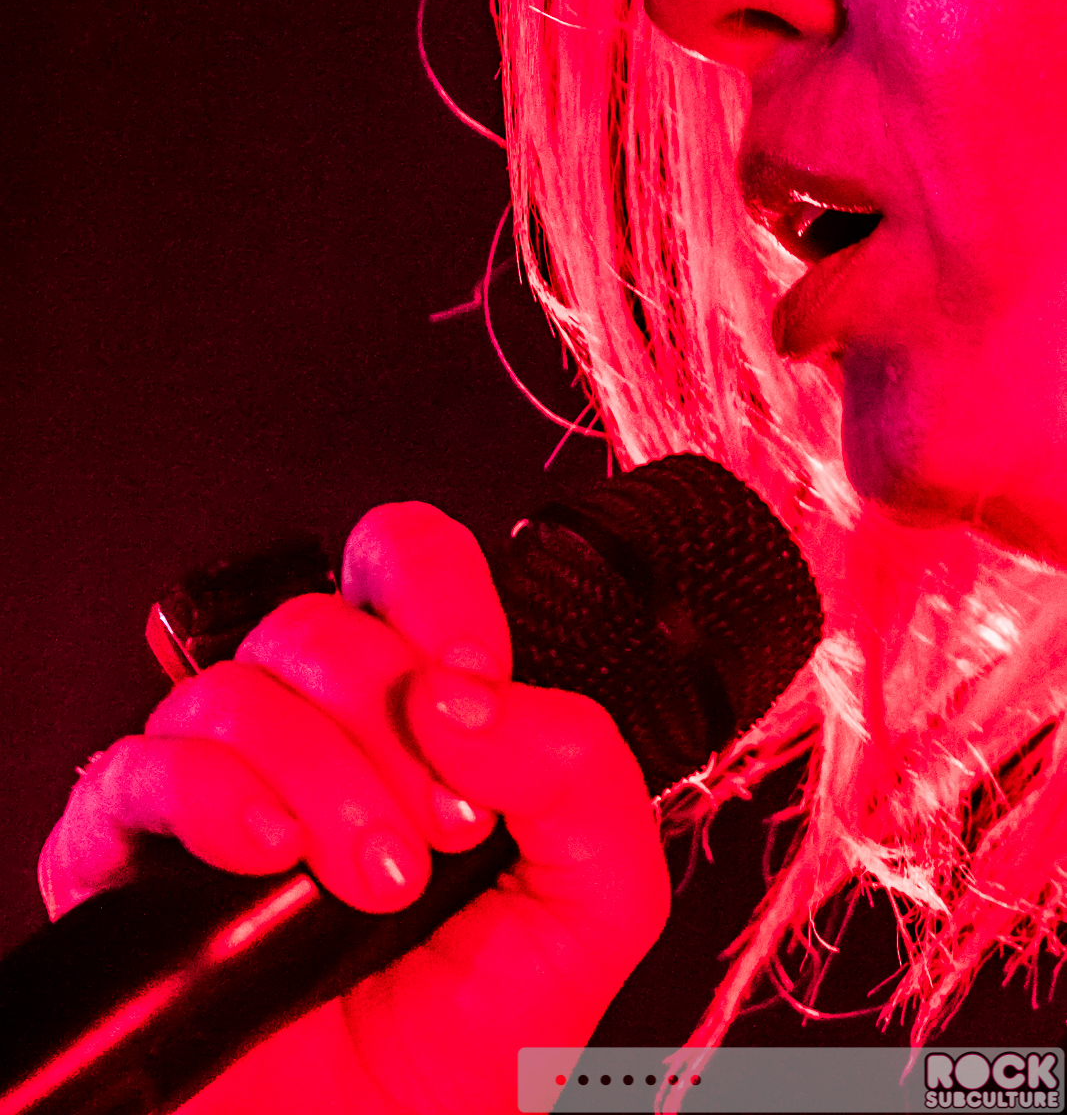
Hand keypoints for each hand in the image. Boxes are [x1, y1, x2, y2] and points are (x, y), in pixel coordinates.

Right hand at [38, 503, 670, 1113]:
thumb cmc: (473, 1039)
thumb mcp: (589, 905)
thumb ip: (581, 776)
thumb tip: (463, 692)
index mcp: (414, 712)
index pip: (400, 562)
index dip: (433, 589)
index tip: (471, 675)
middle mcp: (311, 728)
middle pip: (319, 621)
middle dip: (390, 720)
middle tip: (443, 828)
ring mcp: (216, 782)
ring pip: (238, 688)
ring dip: (322, 777)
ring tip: (371, 881)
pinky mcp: (129, 853)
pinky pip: (138, 768)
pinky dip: (211, 796)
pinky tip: (265, 855)